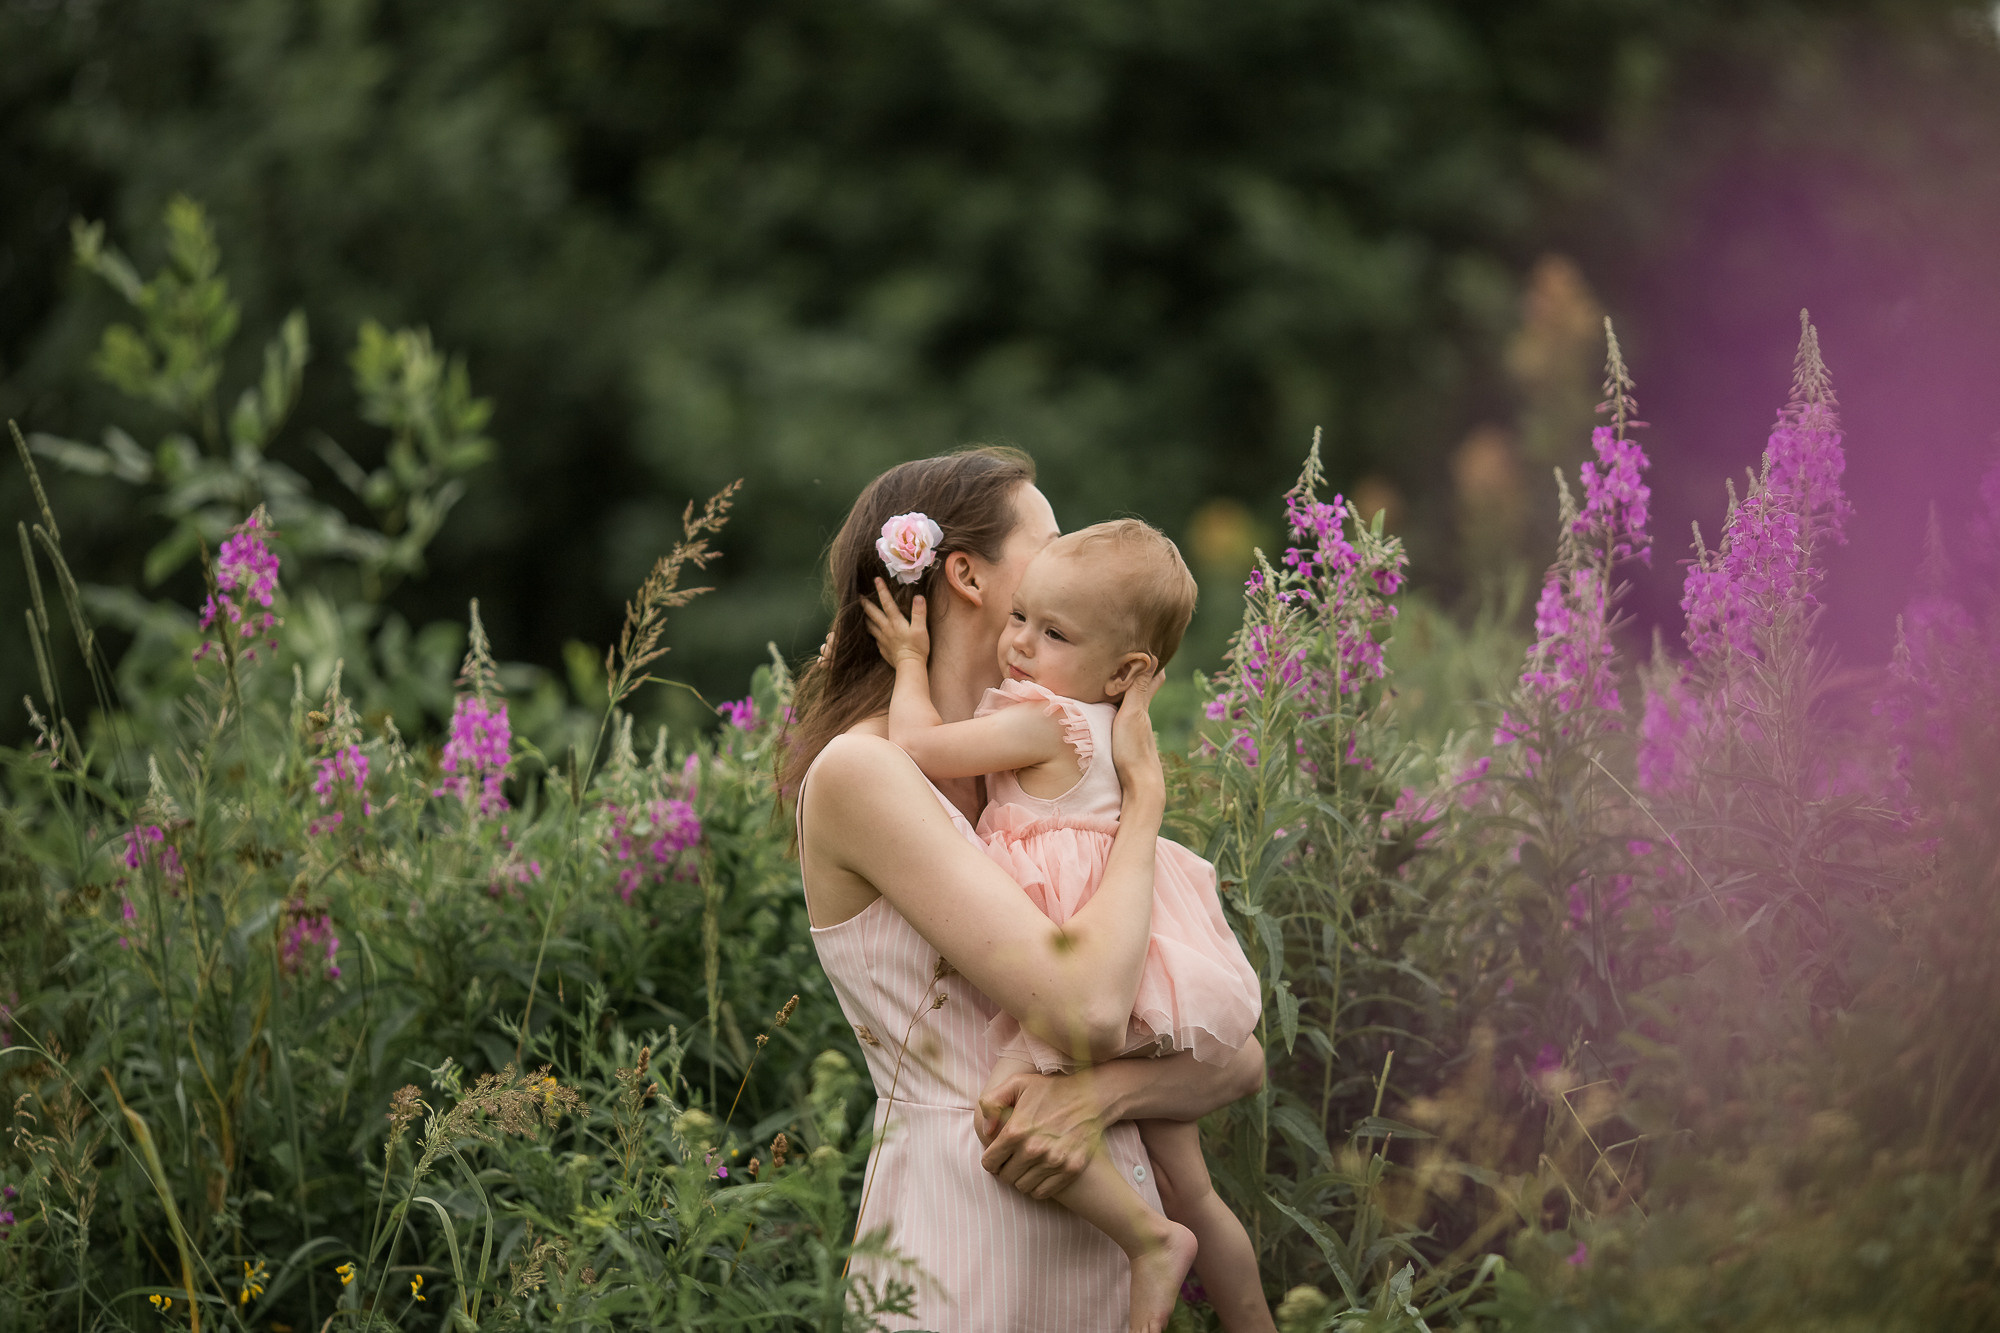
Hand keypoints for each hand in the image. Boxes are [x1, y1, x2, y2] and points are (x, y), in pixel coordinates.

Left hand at [859, 578, 930, 667]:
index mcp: (895, 621)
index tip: (876, 579)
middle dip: (865, 603)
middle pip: (872, 613)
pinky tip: (871, 631)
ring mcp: (882, 638)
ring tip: (860, 612)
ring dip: (864, 617)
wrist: (909, 666)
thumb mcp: (921, 628)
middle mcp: (886, 628)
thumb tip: (918, 597)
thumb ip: (919, 612)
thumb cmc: (917, 647)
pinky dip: (870, 631)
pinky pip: (874, 637)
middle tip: (858, 596)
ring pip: (869, 625)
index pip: (887, 602)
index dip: (881, 590)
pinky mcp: (882, 647)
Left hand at [977, 1065, 1108, 1199]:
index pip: (990, 1162)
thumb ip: (991, 1103)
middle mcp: (1034, 1149)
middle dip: (1005, 1169)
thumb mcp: (1016, 1084)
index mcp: (1017, 1130)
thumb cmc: (1051, 1090)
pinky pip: (1042, 1192)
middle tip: (1013, 1160)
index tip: (998, 1155)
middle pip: (1006, 1177)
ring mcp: (1054, 1161)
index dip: (991, 1159)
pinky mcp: (1071, 1169)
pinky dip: (1038, 1186)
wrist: (1092, 1097)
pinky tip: (1040, 1172)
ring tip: (1026, 1165)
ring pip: (1023, 1186)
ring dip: (1021, 1178)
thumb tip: (986, 1131)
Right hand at [1109, 667, 1164, 818]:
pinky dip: (1123, 715)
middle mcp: (1142, 722)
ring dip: (1130, 698)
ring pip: (1135, 711)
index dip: (1152, 667)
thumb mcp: (1133, 715)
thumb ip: (1138, 690)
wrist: (1142, 787)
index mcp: (1142, 710)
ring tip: (1119, 686)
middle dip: (1141, 679)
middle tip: (1135, 663)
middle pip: (1143, 695)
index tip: (1152, 650)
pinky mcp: (1131, 750)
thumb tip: (1151, 659)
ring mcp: (1138, 737)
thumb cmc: (1134, 750)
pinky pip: (1128, 725)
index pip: (1151, 682)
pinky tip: (1118, 721)